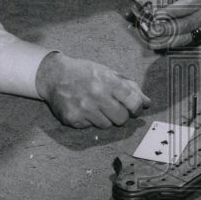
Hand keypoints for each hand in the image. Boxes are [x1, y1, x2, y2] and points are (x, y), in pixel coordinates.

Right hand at [35, 52, 150, 127]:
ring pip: (107, 125)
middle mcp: (96, 96)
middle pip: (122, 118)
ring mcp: (83, 110)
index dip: (137, 107)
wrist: (54, 76)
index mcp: (107, 81)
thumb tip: (146, 103)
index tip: (135, 108)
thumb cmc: (84, 72)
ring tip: (96, 105)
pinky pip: (90, 127)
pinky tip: (83, 108)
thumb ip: (129, 87)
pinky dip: (90, 120)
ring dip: (105, 118)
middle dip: (121, 114)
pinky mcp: (73, 120)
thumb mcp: (108, 72)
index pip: (133, 102)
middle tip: (114, 107)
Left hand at [142, 0, 200, 50]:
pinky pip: (183, 41)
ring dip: (167, 39)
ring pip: (186, 35)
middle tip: (152, 29)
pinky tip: (156, 43)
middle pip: (189, 22)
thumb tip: (151, 8)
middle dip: (168, 27)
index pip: (192, 3)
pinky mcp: (198, 34)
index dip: (176, 9)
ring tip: (151, 39)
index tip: (158, 14)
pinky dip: (169, 43)